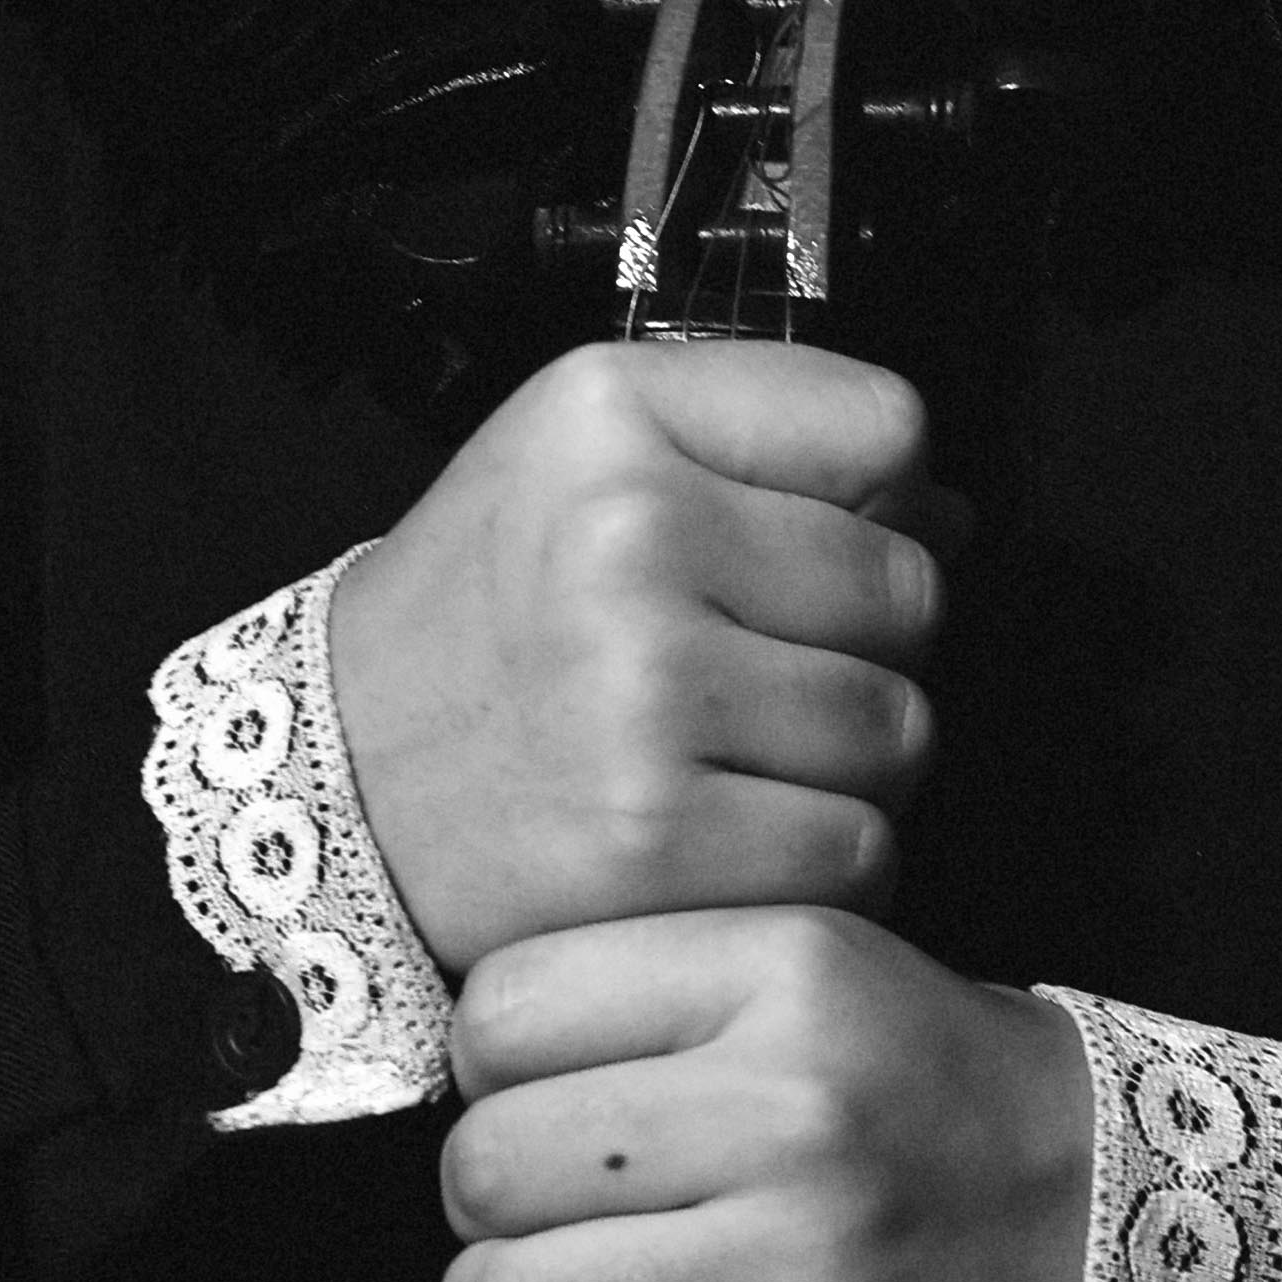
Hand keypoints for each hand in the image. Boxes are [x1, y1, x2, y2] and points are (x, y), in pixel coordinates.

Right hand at [324, 338, 953, 976]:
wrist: (334, 782)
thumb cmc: (488, 617)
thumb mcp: (589, 450)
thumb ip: (769, 437)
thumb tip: (948, 513)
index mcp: (615, 417)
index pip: (890, 426)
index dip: (873, 496)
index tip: (798, 542)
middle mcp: (628, 540)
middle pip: (913, 591)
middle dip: (862, 644)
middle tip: (750, 669)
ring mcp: (644, 695)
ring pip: (901, 731)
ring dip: (846, 763)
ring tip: (733, 755)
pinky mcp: (658, 839)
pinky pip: (856, 853)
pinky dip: (814, 864)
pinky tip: (726, 837)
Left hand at [423, 908, 1092, 1281]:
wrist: (1108, 1219)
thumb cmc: (919, 1088)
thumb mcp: (810, 962)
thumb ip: (646, 984)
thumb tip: (450, 1074)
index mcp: (788, 971)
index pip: (505, 1009)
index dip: (487, 1064)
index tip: (534, 1094)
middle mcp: (795, 1113)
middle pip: (488, 1162)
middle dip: (481, 1198)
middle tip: (543, 1209)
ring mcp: (808, 1273)